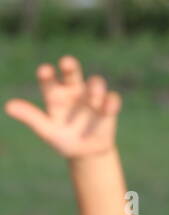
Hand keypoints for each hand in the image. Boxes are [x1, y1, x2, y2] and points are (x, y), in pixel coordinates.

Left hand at [4, 55, 120, 159]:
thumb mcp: (46, 129)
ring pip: (95, 84)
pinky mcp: (109, 106)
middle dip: (70, 67)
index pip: (49, 82)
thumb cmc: (62, 138)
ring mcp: (92, 98)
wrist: (86, 152)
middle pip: (72, 74)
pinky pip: (112, 100)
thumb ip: (30, 116)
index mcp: (56, 96)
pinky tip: (108, 105)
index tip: (44, 70)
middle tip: (66, 62)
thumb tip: (8, 106)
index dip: (47, 76)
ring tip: (94, 94)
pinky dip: (111, 102)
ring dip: (95, 87)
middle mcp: (74, 92)